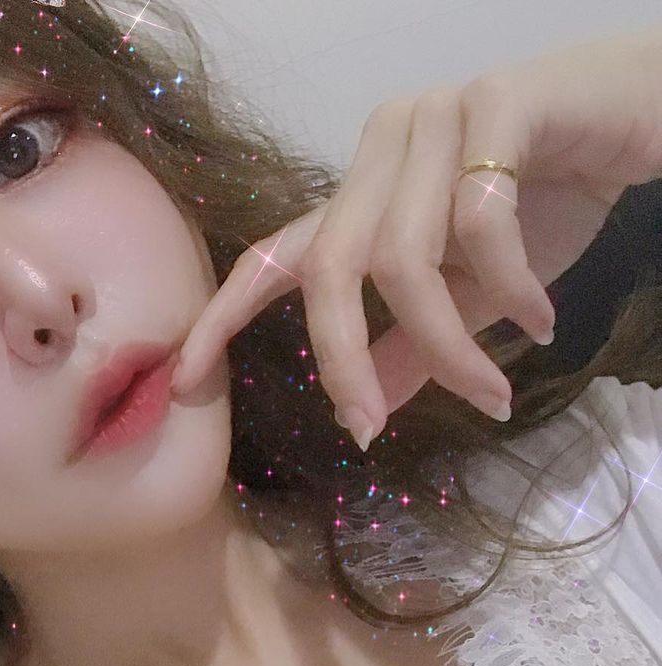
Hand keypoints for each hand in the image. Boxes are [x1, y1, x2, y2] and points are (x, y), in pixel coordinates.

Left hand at [170, 25, 661, 450]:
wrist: (644, 119)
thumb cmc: (552, 202)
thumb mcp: (471, 297)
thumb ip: (412, 348)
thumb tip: (363, 409)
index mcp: (363, 196)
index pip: (275, 255)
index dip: (222, 315)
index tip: (182, 378)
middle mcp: (380, 150)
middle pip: (327, 266)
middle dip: (338, 360)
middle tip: (367, 430)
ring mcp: (433, 119)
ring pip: (405, 257)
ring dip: (449, 343)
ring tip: (494, 391)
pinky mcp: (498, 103)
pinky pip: (481, 218)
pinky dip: (511, 286)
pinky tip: (542, 319)